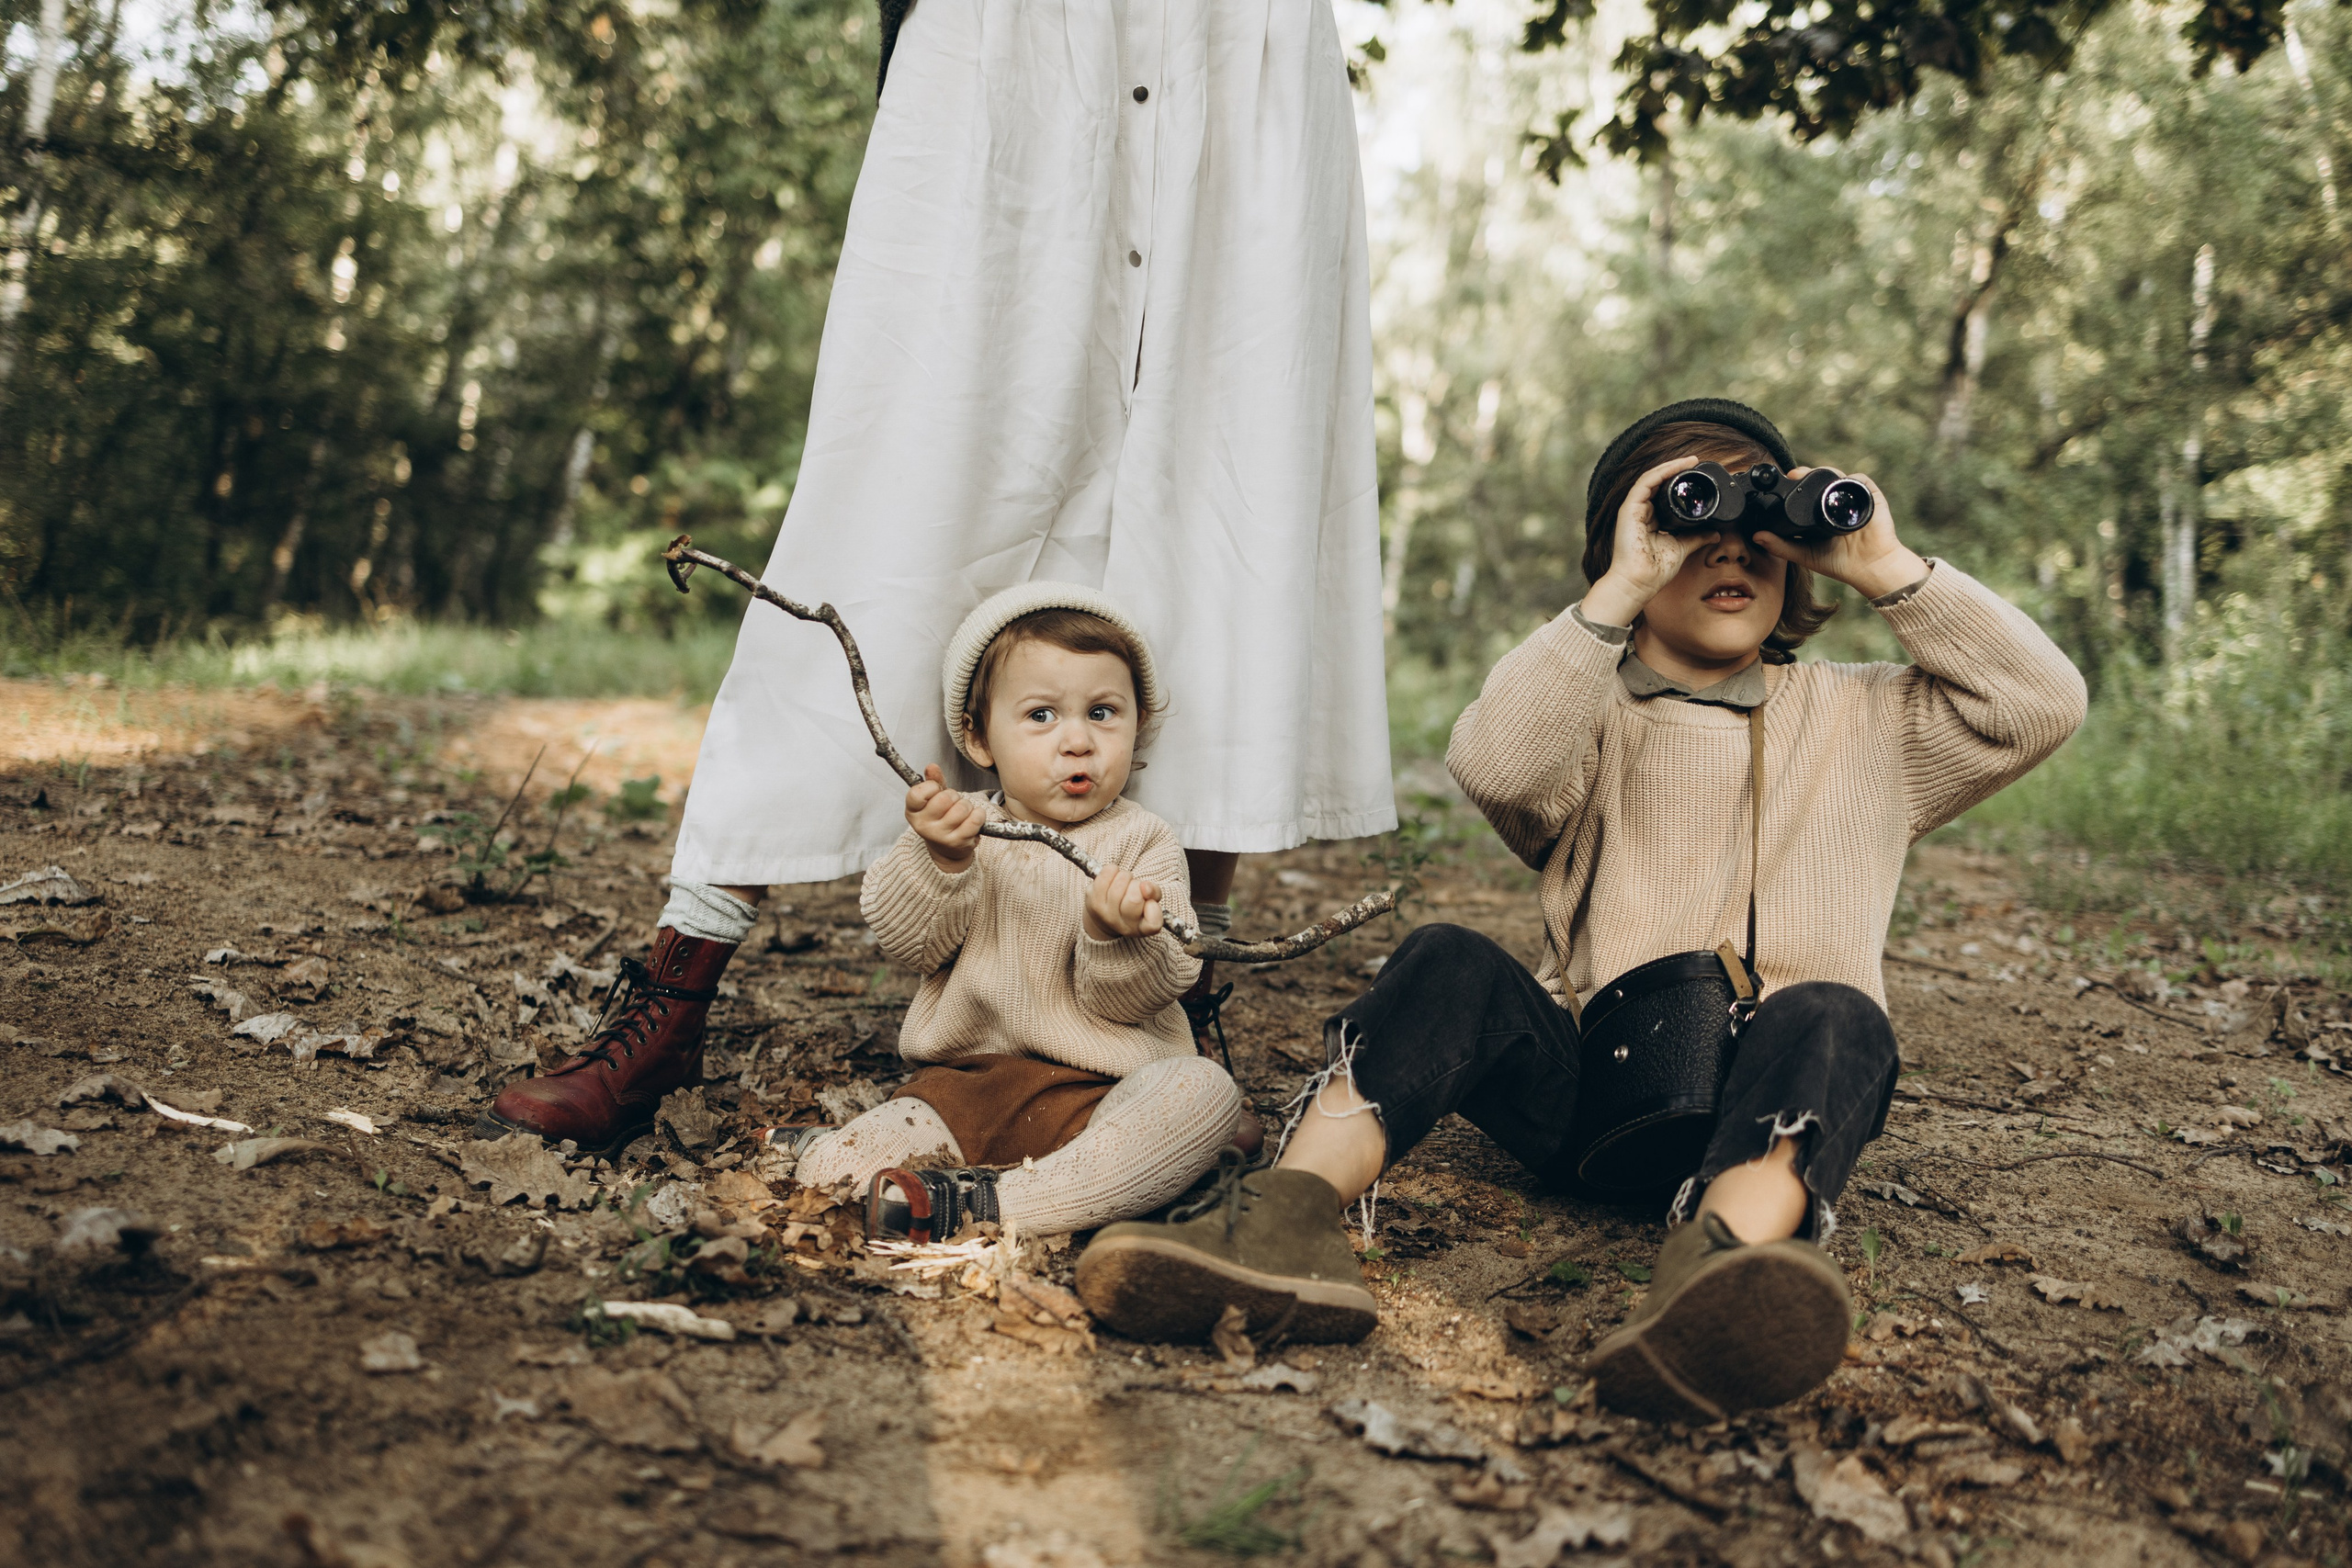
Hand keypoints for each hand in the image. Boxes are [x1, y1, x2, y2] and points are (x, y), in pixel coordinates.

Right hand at [905, 764, 983, 870]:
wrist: (946, 849)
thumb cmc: (939, 818)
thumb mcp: (932, 799)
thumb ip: (932, 781)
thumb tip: (932, 767)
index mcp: (913, 812)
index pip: (918, 793)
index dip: (932, 787)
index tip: (936, 790)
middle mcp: (923, 826)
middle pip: (945, 798)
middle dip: (954, 796)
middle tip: (952, 803)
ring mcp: (940, 836)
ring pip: (962, 808)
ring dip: (967, 806)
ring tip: (962, 812)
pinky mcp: (958, 842)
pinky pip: (975, 819)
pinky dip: (978, 814)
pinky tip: (972, 818)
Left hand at [1083, 864, 1163, 940]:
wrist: (1105, 917)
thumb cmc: (1133, 906)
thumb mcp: (1150, 901)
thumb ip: (1154, 893)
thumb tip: (1145, 886)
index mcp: (1142, 929)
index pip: (1153, 923)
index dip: (1153, 908)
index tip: (1149, 902)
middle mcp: (1123, 927)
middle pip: (1134, 899)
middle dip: (1137, 885)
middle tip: (1135, 887)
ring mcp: (1106, 916)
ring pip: (1120, 884)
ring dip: (1125, 876)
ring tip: (1124, 882)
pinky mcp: (1093, 902)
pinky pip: (1105, 876)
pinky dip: (1112, 870)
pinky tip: (1113, 876)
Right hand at [1582, 457, 1725, 627]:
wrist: (1640, 582)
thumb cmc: (1654, 570)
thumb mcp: (1681, 548)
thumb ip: (1696, 537)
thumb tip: (1715, 532)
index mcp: (1649, 519)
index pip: (1662, 493)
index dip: (1678, 481)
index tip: (1696, 474)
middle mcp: (1640, 512)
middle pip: (1657, 482)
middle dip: (1676, 470)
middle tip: (1695, 462)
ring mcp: (1633, 509)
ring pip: (1652, 478)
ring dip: (1671, 467)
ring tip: (1690, 461)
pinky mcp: (1629, 509)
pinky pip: (1646, 483)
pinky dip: (1662, 472)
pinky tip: (1677, 467)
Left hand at [1748, 470, 1928, 601]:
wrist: (1870, 567)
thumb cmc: (1838, 562)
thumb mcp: (1804, 554)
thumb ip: (1780, 546)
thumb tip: (1756, 536)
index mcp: (1818, 512)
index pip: (1805, 492)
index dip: (1793, 485)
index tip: (1781, 482)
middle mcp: (1834, 501)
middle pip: (1819, 480)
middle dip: (1806, 473)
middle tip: (1793, 475)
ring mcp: (1852, 497)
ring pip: (1837, 476)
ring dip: (1824, 472)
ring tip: (1810, 474)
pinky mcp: (1870, 496)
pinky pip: (1860, 480)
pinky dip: (1850, 479)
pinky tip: (1839, 484)